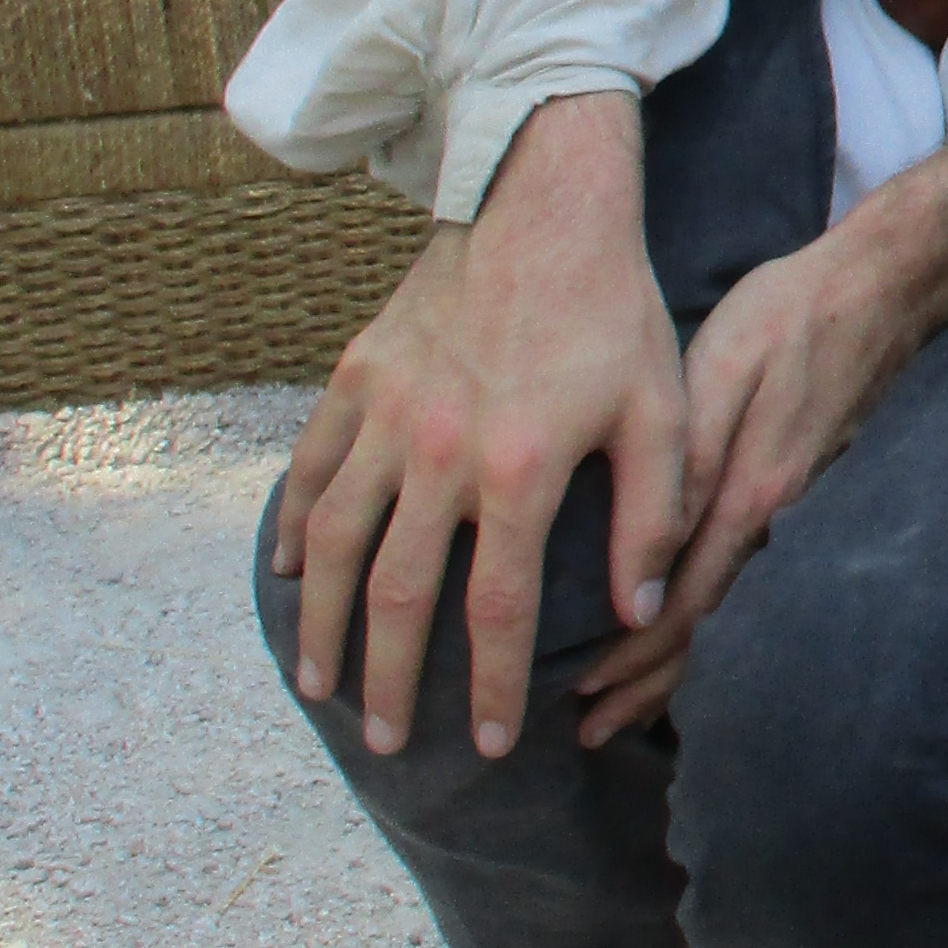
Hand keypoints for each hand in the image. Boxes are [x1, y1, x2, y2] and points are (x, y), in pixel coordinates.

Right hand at [274, 92, 681, 759]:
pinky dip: (291, 523)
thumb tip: (635, 612)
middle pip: (396, 594)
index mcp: (521, 468)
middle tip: (384, 739)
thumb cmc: (614, 310)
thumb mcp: (660, 410)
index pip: (497, 610)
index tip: (485, 744)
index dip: (488, 686)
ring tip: (319, 681)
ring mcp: (388, 413)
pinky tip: (287, 572)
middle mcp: (440, 451)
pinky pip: (311, 466)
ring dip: (321, 620)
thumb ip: (651, 514)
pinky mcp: (357, 376)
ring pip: (334, 541)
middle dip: (388, 679)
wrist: (545, 203)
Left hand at [571, 186, 947, 742]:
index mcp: (753, 494)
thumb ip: (689, 458)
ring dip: (679, 666)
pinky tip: (691, 636)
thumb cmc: (793, 313)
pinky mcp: (804, 494)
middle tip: (587, 731)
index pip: (682, 605)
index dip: (630, 659)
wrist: (884, 286)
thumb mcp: (726, 365)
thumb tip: (652, 547)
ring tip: (628, 708)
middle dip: (646, 685)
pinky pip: (750, 582)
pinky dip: (712, 624)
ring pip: (732, 613)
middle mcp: (779, 520)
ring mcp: (799, 512)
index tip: (577, 697)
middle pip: (708, 630)